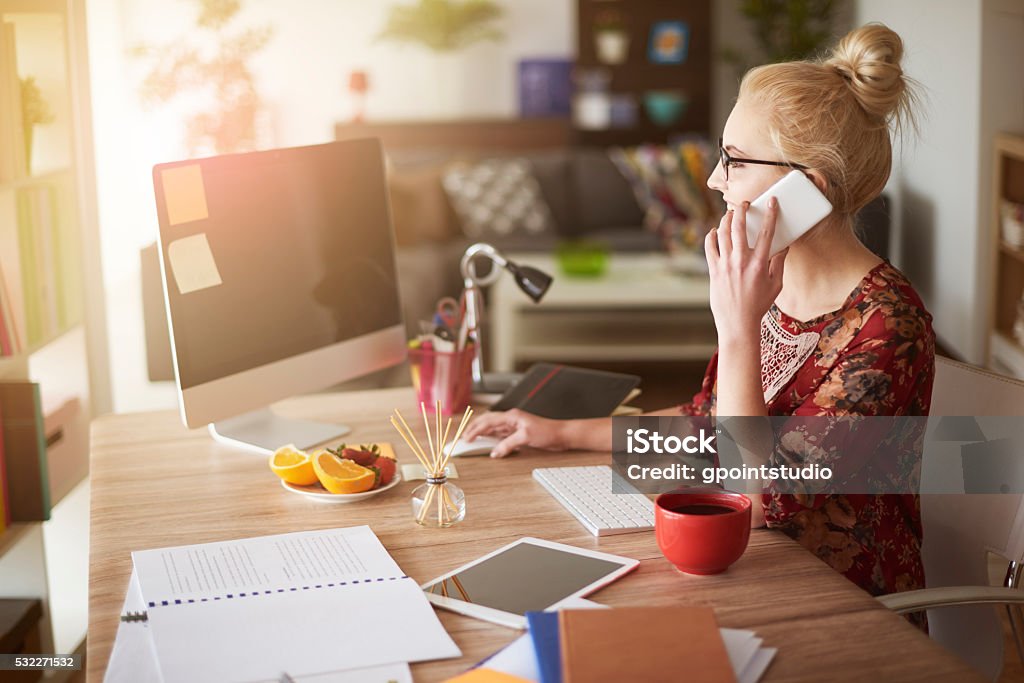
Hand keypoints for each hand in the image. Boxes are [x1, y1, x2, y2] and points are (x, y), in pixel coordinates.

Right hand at [461, 409, 569, 457]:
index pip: (487, 422)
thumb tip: (494, 452)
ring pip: (492, 428)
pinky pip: (499, 434)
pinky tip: (487, 443)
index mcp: (511, 416)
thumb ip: (508, 444)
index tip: (466, 438)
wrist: (560, 434)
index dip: (475, 430)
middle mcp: (510, 419)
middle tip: (463, 437)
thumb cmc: (547, 431)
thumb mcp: (525, 438)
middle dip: (474, 428)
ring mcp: (513, 425)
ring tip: (471, 439)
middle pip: (487, 421)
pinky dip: (491, 438)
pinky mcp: (517, 432)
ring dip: (481, 433)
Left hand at [705, 197, 787, 343]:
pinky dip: (711, 236)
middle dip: (742, 210)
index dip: (771, 214)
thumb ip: (779, 264)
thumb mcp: (776, 285)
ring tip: (730, 215)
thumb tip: (783, 247)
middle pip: (739, 227)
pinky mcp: (713, 270)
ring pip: (722, 234)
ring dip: (726, 220)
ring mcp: (725, 265)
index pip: (767, 232)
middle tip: (744, 204)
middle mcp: (741, 261)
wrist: (737, 322)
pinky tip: (714, 232)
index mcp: (759, 263)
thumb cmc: (758, 305)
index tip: (772, 202)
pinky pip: (709, 247)